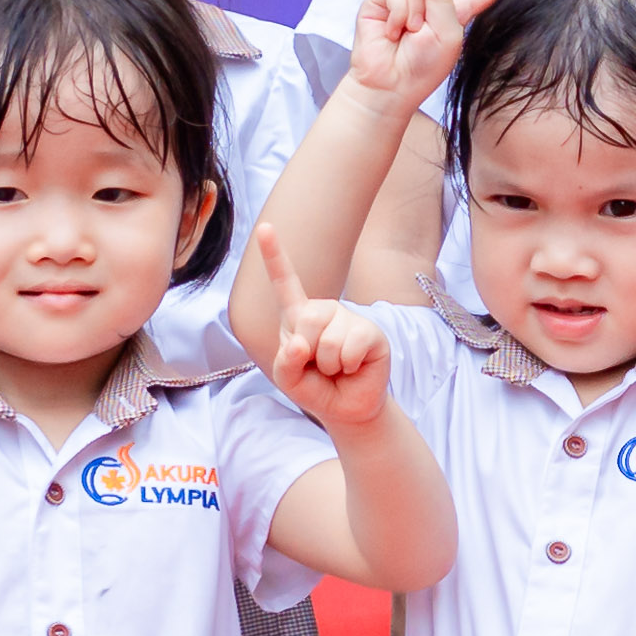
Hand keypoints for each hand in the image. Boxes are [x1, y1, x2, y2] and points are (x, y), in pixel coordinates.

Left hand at [253, 224, 392, 430]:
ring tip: (337, 369)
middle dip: (308, 352)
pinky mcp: (371, 332)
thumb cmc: (315, 388)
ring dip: (329, 365)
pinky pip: (350, 348)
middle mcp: (324, 310)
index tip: (264, 227)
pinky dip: (347, 366)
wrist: (346, 408)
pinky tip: (353, 368)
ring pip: (328, 340)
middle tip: (319, 366)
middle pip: (307, 319)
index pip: (285, 282)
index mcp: (298, 316)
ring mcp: (349, 318)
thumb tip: (300, 344)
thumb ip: (285, 362)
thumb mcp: (288, 379)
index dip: (275, 255)